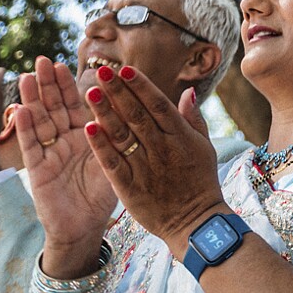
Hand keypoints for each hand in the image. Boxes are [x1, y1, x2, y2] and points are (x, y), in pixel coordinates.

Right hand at [12, 58, 118, 275]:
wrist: (84, 226)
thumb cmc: (103, 193)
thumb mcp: (119, 159)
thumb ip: (127, 132)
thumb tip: (160, 100)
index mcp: (87, 133)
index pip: (79, 103)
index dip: (72, 84)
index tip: (69, 62)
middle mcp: (66, 139)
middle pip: (56, 106)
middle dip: (49, 83)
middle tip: (44, 60)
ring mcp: (50, 152)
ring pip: (40, 120)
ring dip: (33, 98)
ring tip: (27, 76)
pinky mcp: (37, 169)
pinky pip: (31, 146)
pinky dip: (26, 128)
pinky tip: (22, 110)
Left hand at [81, 66, 223, 257]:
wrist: (195, 223)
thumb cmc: (201, 182)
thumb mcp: (204, 146)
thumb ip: (193, 118)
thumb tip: (187, 91)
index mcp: (180, 136)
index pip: (157, 104)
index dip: (140, 86)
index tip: (124, 69)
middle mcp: (162, 148)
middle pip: (136, 115)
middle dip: (118, 92)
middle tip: (101, 71)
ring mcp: (145, 168)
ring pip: (121, 135)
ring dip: (105, 112)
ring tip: (89, 92)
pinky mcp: (130, 188)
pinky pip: (112, 163)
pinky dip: (100, 146)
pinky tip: (88, 128)